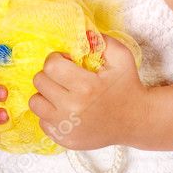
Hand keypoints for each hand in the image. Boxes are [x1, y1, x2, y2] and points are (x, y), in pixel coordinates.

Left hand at [29, 35, 144, 149]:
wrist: (137, 121)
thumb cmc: (127, 85)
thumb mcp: (121, 57)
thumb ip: (100, 40)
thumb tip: (79, 32)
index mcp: (86, 86)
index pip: (50, 65)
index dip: (56, 59)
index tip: (67, 62)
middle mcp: (73, 109)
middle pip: (40, 82)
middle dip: (50, 75)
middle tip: (65, 77)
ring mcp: (68, 128)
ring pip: (35, 103)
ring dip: (46, 94)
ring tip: (61, 92)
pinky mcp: (65, 141)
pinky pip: (42, 121)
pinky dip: (50, 113)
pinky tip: (66, 110)